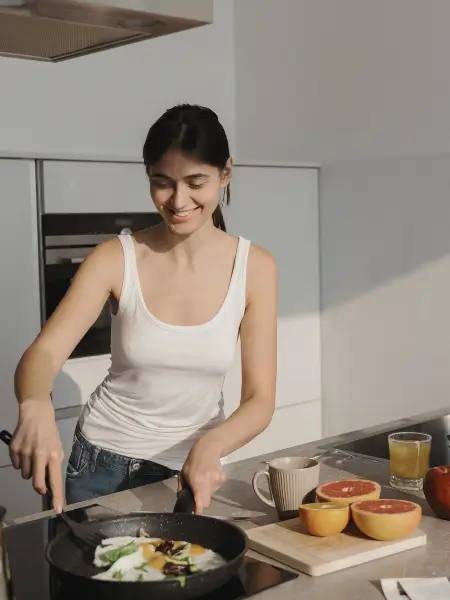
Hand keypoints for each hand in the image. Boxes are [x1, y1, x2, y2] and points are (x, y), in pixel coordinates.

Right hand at [10, 399, 63, 513]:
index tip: (58, 510)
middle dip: (39, 487)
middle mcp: (39, 455)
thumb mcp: (57, 447)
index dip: (56, 497)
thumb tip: (51, 482)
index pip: (55, 480)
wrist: (36, 414)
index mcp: (53, 455)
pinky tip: (25, 451)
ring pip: (25, 475)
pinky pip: (16, 467)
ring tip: (33, 456)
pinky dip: (20, 463)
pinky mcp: (14, 450)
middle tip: (40, 484)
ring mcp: (25, 452)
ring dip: (29, 470)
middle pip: (37, 484)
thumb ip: (54, 464)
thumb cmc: (49, 433)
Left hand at [181, 439, 225, 513]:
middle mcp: (209, 482)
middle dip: (201, 501)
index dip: (199, 510)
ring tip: (203, 480)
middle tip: (196, 493)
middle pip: (206, 502)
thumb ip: (182, 488)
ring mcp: (218, 481)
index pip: (200, 501)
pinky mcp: (223, 479)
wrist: (209, 448)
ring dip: (205, 492)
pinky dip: (211, 486)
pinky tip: (209, 476)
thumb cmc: (193, 461)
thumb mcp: (183, 474)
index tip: (197, 515)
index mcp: (197, 481)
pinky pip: (215, 489)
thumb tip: (182, 501)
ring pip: (210, 495)